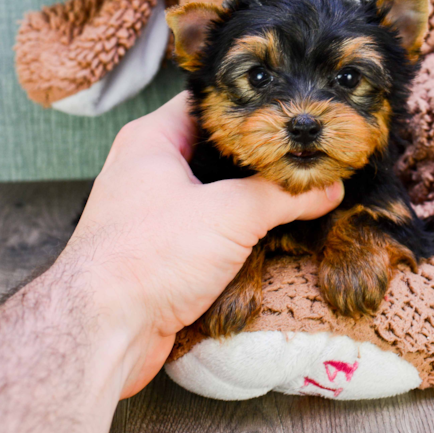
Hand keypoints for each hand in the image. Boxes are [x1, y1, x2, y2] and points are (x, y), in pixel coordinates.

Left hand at [64, 92, 343, 396]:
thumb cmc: (147, 258)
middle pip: (218, 148)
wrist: (104, 331)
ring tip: (303, 188)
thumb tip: (329, 187)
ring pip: (216, 190)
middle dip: (263, 156)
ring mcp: (155, 210)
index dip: (254, 104)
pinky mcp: (163, 249)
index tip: (295, 108)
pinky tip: (276, 232)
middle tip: (309, 151)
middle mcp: (149, 168)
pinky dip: (240, 229)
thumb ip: (284, 195)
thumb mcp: (230, 214)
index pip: (211, 101)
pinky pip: (210, 227)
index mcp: (152, 139)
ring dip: (254, 196)